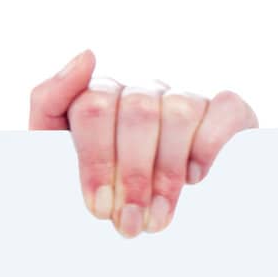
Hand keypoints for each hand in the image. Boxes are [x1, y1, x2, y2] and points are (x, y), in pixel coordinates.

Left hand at [30, 49, 258, 237]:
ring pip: (178, 113)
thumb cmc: (98, 187)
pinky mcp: (227, 110)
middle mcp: (141, 90)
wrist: (146, 220)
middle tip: (130, 222)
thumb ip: (50, 100)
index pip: (92, 108)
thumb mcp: (55, 151)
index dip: (95, 160)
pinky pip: (224, 108)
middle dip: (132, 175)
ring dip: (167, 173)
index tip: (99, 207)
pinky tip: (195, 178)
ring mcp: (183, 97)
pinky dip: (208, 144)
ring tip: (158, 218)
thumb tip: (87, 54)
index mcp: (97, 95)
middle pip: (136, 112)